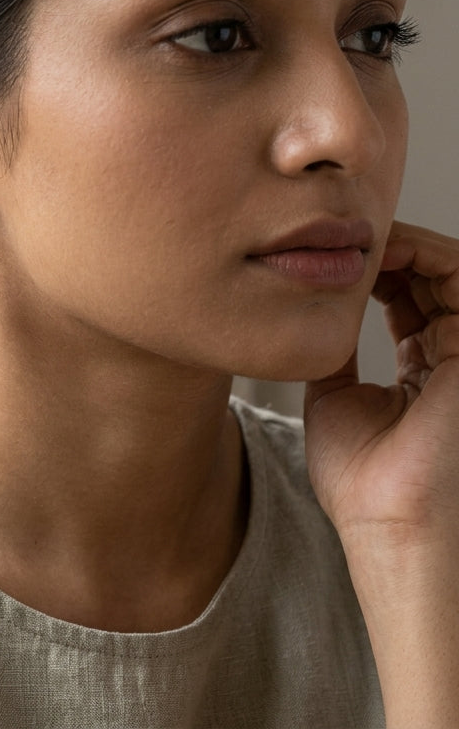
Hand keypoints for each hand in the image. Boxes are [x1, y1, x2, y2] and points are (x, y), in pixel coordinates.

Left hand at [305, 220, 458, 541]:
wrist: (390, 521)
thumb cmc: (364, 479)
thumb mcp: (336, 396)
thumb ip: (336, 350)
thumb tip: (313, 311)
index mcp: (423, 367)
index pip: (404, 295)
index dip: (369, 267)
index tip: (325, 253)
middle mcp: (453, 353)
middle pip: (424, 274)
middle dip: (383, 247)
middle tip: (339, 236)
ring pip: (445, 267)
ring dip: (400, 243)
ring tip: (356, 239)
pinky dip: (422, 250)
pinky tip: (378, 250)